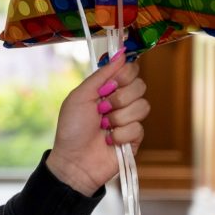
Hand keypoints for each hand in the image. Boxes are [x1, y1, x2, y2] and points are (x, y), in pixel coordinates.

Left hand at [46, 51, 148, 195]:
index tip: (109, 85)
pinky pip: (138, 128)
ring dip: (118, 118)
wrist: (74, 161)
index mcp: (108, 88)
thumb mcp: (80, 96)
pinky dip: (120, 135)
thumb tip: (121, 54)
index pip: (131, 70)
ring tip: (103, 127)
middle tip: (102, 108)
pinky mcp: (135, 138)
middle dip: (119, 98)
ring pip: (142, 106)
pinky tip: (109, 140)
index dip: (124, 75)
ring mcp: (130, 119)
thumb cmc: (72, 128)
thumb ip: (101, 75)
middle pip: (140, 85)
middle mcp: (121, 101)